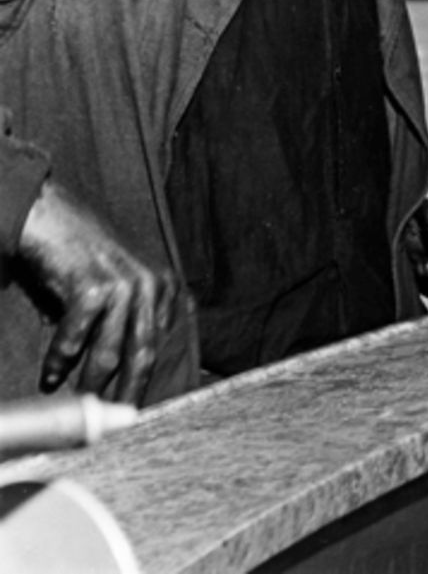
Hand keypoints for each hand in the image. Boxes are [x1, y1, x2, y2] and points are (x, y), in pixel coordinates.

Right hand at [17, 179, 181, 400]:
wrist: (51, 216)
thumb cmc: (78, 258)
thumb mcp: (113, 289)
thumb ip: (121, 324)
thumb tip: (117, 374)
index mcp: (162, 289)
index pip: (158, 345)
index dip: (146, 381)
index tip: (134, 412)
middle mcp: (150, 286)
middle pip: (143, 353)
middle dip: (129, 392)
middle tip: (115, 426)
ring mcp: (124, 284)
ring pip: (110, 351)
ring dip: (91, 383)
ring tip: (77, 407)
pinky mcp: (94, 285)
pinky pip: (77, 336)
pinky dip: (61, 359)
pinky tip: (50, 376)